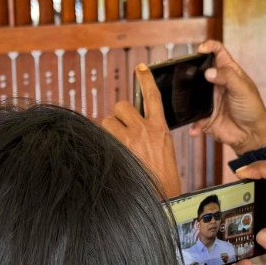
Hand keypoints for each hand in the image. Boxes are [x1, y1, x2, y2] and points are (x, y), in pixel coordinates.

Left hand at [101, 65, 180, 194]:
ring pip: (109, 120)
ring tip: (117, 146)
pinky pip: (101, 135)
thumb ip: (151, 134)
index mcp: (160, 128)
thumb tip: (134, 124)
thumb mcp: (164, 150)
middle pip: (122, 106)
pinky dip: (102, 142)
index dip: (146, 79)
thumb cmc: (162, 179)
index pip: (153, 96)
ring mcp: (129, 138)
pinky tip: (109, 155)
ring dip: (109, 129)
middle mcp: (145, 129)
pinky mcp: (116, 148)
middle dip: (119, 116)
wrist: (161, 198)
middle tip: (122, 131)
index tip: (141, 67)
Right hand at [189, 40, 265, 155]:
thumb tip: (208, 71)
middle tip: (186, 74)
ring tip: (183, 99)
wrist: (252, 136)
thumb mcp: (243, 89)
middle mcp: (217, 83)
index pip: (217, 52)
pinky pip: (193, 118)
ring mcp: (209, 99)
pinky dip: (193, 124)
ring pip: (192, 93)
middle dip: (191, 70)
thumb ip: (227, 77)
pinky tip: (195, 128)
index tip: (200, 50)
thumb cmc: (253, 109)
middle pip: (200, 70)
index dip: (208, 46)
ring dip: (186, 97)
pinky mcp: (205, 116)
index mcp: (228, 72)